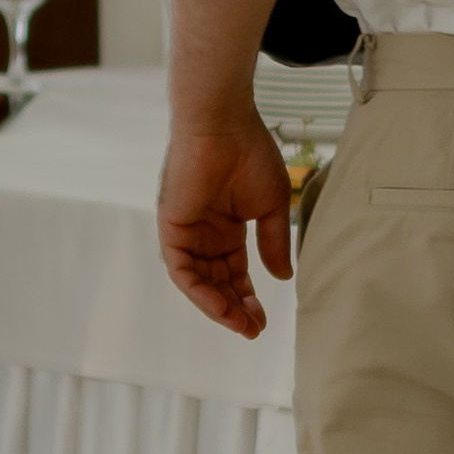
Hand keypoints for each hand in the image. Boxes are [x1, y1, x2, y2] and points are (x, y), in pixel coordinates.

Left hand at [159, 116, 294, 339]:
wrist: (224, 124)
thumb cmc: (249, 153)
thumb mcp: (271, 205)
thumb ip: (273, 242)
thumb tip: (281, 278)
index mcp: (225, 227)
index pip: (234, 271)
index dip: (248, 296)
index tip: (265, 319)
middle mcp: (203, 232)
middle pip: (216, 281)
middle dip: (236, 308)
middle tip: (255, 329)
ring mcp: (186, 230)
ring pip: (197, 282)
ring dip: (218, 306)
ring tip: (242, 324)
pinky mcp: (171, 226)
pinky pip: (181, 269)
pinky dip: (199, 291)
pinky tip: (221, 307)